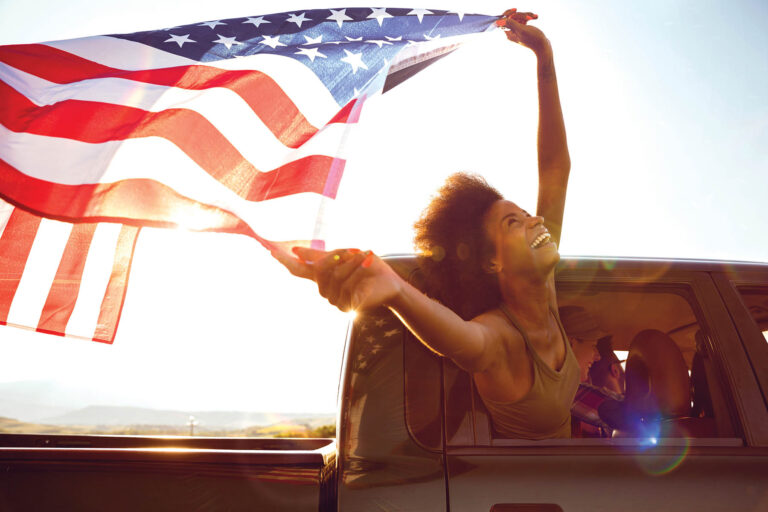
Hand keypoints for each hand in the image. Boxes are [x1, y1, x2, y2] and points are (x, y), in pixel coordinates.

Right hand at [272, 246, 401, 311]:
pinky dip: (360, 273)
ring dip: (353, 264)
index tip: (270, 250)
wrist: (390, 283)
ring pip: (336, 278)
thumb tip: (295, 250)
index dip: (285, 261)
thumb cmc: (367, 268)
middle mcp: (326, 290)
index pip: (298, 270)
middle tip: (356, 249)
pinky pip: (348, 286)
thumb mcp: (343, 256)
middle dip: (339, 258)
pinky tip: (370, 266)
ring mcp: (336, 300)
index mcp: (322, 277)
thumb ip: (319, 255)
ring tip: (368, 255)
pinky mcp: (349, 306)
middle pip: (321, 270)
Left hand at [496, 8, 550, 54]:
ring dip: (526, 15)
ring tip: (535, 17)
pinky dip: (529, 17)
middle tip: (529, 17)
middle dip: (521, 15)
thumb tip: (497, 22)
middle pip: (512, 17)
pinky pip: (523, 19)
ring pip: (518, 17)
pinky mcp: (523, 28)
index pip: (504, 20)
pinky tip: (535, 17)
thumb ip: (511, 24)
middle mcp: (511, 32)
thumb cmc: (533, 38)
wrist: (543, 46)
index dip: (508, 13)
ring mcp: (517, 30)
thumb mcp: (522, 30)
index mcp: (508, 33)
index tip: (515, 10)